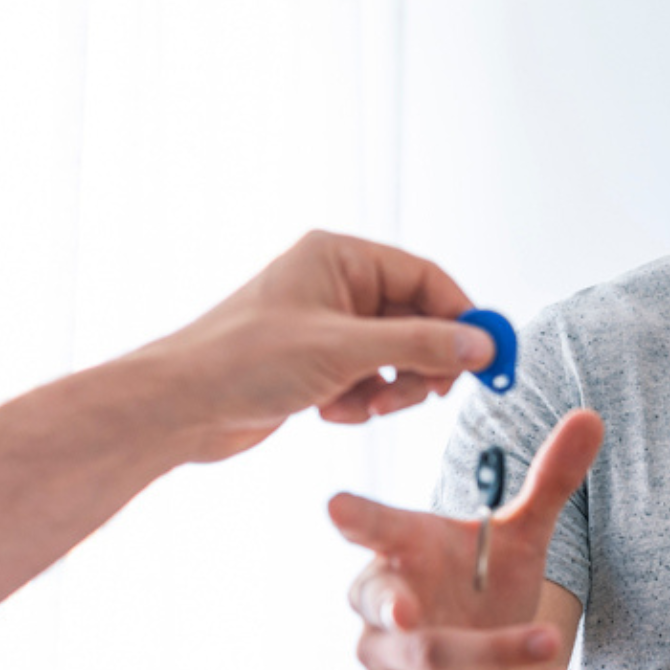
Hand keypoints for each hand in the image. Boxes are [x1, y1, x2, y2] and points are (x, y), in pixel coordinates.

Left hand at [135, 230, 500, 462]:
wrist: (180, 407)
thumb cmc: (240, 360)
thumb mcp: (345, 351)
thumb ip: (421, 345)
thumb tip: (481, 344)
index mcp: (340, 258)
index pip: (426, 278)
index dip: (462, 317)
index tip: (489, 354)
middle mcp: (335, 286)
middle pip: (416, 320)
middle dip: (422, 363)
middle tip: (428, 394)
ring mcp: (326, 327)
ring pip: (395, 357)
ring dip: (390, 389)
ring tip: (364, 406)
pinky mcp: (316, 364)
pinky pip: (368, 381)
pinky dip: (360, 402)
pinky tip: (330, 411)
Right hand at [330, 411, 604, 669]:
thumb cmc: (479, 591)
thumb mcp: (517, 539)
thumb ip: (549, 483)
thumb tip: (592, 415)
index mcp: (402, 550)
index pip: (372, 529)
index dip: (355, 519)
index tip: (336, 507)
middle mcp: (382, 607)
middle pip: (383, 606)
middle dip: (399, 610)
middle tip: (409, 610)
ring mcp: (388, 662)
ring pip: (431, 660)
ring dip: (494, 653)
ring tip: (552, 643)